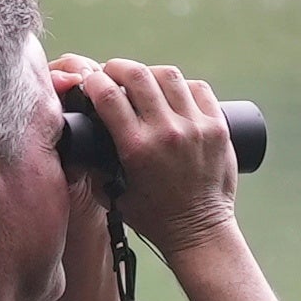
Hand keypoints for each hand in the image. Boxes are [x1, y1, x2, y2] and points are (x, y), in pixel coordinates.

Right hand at [73, 58, 237, 261]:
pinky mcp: (217, 128)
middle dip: (117, 67)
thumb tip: (82, 142)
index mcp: (137, 148)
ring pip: (168, 75)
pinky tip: (174, 94)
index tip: (89, 82)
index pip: (108, 95)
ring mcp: (195, 127)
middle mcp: (166, 132)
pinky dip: (182, 85)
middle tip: (112, 73)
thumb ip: (96, 169)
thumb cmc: (155, 219)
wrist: (199, 232)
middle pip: (137, 74)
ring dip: (150, 73)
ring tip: (144, 82)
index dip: (93, 81)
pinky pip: (198, 88)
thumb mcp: (116, 196)